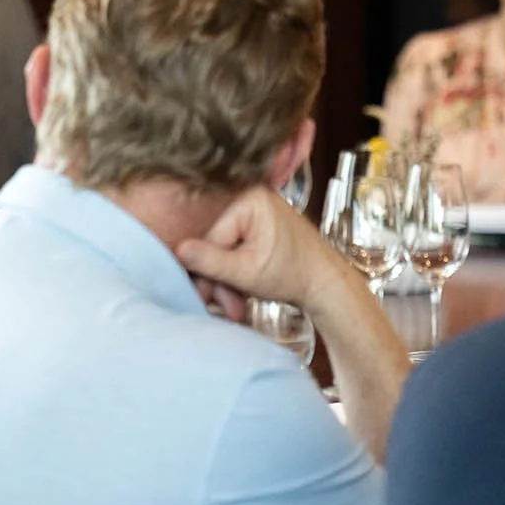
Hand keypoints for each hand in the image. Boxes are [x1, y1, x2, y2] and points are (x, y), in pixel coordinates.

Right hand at [176, 186, 332, 317]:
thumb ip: (211, 262)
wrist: (327, 283)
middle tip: (227, 308)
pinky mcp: (259, 224)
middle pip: (217, 243)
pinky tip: (241, 292)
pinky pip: (236, 248)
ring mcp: (256, 210)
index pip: (212, 238)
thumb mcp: (248, 272)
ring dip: (227, 281)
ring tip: (237, 306)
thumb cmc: (294, 275)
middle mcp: (250, 197)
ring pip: (225, 250)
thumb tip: (177, 250)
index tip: (209, 298)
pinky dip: (237, 272)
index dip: (208, 271)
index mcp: (249, 200)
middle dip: (219, 279)